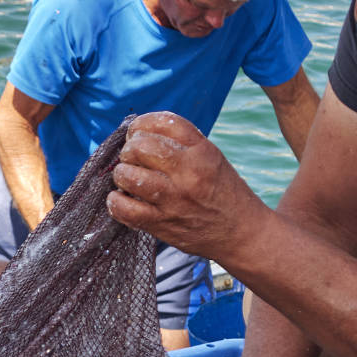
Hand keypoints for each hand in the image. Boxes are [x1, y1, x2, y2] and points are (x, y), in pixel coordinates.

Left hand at [107, 112, 264, 258]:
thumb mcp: (212, 159)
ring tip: (127, 178)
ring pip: (129, 175)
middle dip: (129, 149)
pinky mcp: (162, 224)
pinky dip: (115, 202)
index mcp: (203, 152)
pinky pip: (125, 209)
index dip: (143, 123)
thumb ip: (182, 145)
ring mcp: (174, 200)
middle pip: (141, 147)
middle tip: (131, 157)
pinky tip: (119, 199)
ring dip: (121, 174)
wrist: (242, 234)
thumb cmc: (223, 193)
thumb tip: (140, 134)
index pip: (165, 123)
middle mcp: (188, 173)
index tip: (137, 131)